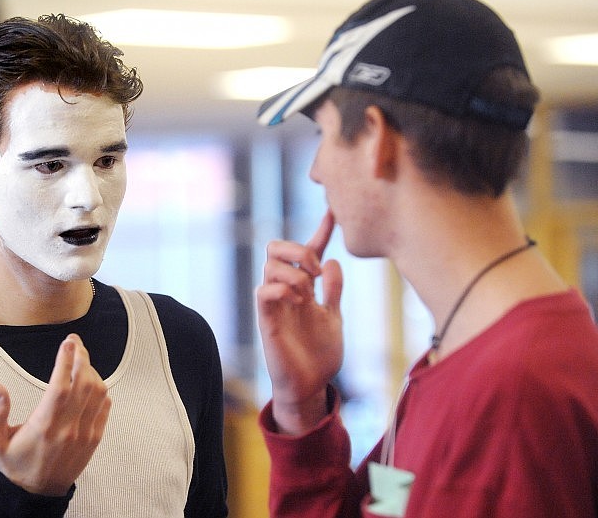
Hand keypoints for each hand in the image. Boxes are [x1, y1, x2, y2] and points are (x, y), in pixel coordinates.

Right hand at [0, 333, 110, 495]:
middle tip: (75, 343)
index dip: (65, 361)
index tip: (67, 343)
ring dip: (92, 372)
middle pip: (84, 383)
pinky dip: (101, 391)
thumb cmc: (17, 465)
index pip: (60, 385)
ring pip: (98, 393)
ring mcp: (84, 433)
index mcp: (44, 425)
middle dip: (82, 357)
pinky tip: (91, 383)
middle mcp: (68, 427)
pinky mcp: (94, 438)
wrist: (38, 494)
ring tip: (81, 361)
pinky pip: (105, 408)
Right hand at [256, 210, 343, 434]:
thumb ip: (334, 290)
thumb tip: (332, 261)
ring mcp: (275, 303)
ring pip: (270, 265)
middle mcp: (286, 290)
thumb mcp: (334, 316)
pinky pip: (263, 291)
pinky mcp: (267, 320)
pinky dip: (282, 289)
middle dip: (297, 248)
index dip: (320, 230)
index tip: (333, 212)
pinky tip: (299, 301)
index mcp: (305, 287)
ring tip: (308, 294)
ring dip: (294, 272)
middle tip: (315, 268)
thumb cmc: (319, 353)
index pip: (309, 250)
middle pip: (276, 247)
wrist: (310, 385)